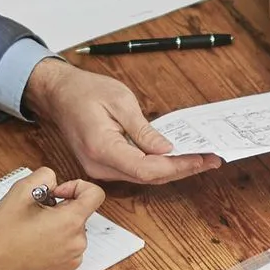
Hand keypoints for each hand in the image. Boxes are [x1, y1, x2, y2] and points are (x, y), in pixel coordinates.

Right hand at [0, 167, 105, 269]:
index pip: (95, 194)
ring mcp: (73, 259)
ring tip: (33, 231)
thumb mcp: (20, 191)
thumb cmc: (3, 232)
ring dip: (59, 226)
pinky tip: (36, 245)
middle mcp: (77, 241)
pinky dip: (57, 244)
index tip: (57, 194)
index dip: (77, 187)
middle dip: (61, 209)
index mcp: (70, 221)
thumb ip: (44, 176)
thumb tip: (55, 182)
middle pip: (80, 214)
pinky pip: (69, 249)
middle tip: (36, 214)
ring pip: (74, 232)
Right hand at [24, 58, 222, 184]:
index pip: (147, 169)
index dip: (177, 166)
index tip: (201, 158)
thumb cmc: (84, 92)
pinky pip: (135, 171)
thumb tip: (166, 149)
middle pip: (148, 178)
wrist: (58, 94)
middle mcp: (99, 166)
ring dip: (172, 169)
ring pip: (143, 177)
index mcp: (101, 148)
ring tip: (200, 158)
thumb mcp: (119, 101)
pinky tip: (176, 157)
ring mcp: (100, 169)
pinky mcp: (104, 166)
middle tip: (211, 159)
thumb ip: (143, 130)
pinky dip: (158, 166)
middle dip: (182, 169)